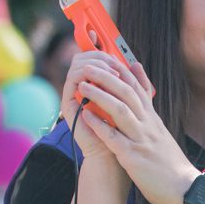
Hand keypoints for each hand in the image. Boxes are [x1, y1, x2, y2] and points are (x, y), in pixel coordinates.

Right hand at [59, 51, 138, 166]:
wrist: (112, 157)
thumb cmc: (121, 133)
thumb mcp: (130, 104)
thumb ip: (132, 85)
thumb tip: (136, 63)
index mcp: (95, 86)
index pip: (93, 58)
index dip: (100, 48)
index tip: (113, 46)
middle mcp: (82, 89)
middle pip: (84, 58)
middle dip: (101, 55)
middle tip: (115, 63)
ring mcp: (74, 96)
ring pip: (78, 66)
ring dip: (96, 64)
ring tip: (112, 72)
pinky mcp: (69, 105)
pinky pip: (72, 80)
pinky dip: (85, 74)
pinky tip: (102, 79)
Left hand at [69, 53, 194, 203]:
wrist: (186, 189)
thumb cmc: (170, 163)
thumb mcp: (161, 132)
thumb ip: (150, 113)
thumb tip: (144, 99)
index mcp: (152, 119)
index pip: (137, 87)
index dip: (120, 71)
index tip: (105, 59)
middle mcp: (148, 125)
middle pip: (127, 92)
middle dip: (107, 77)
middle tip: (89, 66)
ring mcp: (141, 140)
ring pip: (121, 110)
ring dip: (100, 96)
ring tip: (83, 85)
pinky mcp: (135, 158)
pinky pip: (115, 138)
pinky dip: (101, 126)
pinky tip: (86, 116)